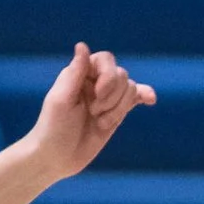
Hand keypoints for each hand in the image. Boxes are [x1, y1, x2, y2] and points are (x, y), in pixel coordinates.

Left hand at [25, 43, 153, 180]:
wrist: (56, 158)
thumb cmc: (52, 128)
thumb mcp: (61, 100)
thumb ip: (75, 73)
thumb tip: (82, 45)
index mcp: (79, 73)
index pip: (106, 59)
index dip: (108, 76)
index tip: (96, 95)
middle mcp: (94, 81)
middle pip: (121, 75)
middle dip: (112, 96)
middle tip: (92, 113)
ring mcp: (107, 97)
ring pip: (130, 88)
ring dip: (118, 108)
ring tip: (100, 123)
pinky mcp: (116, 112)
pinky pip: (136, 97)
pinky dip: (144, 95)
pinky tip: (150, 99)